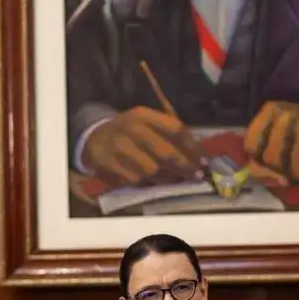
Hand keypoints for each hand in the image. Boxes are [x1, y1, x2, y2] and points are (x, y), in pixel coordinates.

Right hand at [83, 106, 203, 185]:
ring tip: (177, 180)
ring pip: (151, 170)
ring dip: (168, 178)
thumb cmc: (129, 131)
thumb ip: (169, 134)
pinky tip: (155, 183)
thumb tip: (198, 154)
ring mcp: (118, 148)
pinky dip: (147, 184)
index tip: (204, 160)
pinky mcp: (108, 165)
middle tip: (196, 175)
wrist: (93, 136)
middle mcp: (131, 129)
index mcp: (143, 115)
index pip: (175, 129)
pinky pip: (135, 180)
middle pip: (165, 152)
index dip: (192, 147)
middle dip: (184, 166)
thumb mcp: (146, 122)